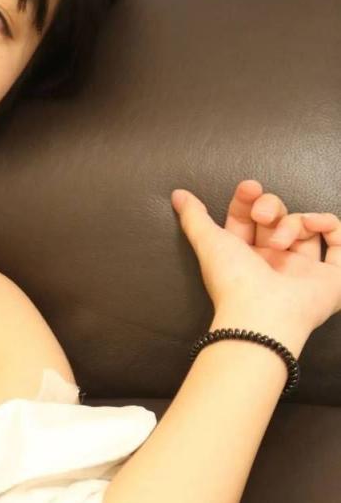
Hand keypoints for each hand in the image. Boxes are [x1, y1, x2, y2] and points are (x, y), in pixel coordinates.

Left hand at [171, 178, 340, 333]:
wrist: (262, 313)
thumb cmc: (233, 281)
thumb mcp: (208, 242)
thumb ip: (194, 217)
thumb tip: (178, 195)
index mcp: (245, 257)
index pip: (249, 218)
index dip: (247, 200)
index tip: (247, 189)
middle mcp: (274, 263)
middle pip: (277, 218)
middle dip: (270, 207)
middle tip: (262, 215)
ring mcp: (303, 270)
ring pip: (304, 227)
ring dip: (292, 222)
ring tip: (280, 241)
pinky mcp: (331, 278)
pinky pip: (337, 241)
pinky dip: (329, 223)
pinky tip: (313, 223)